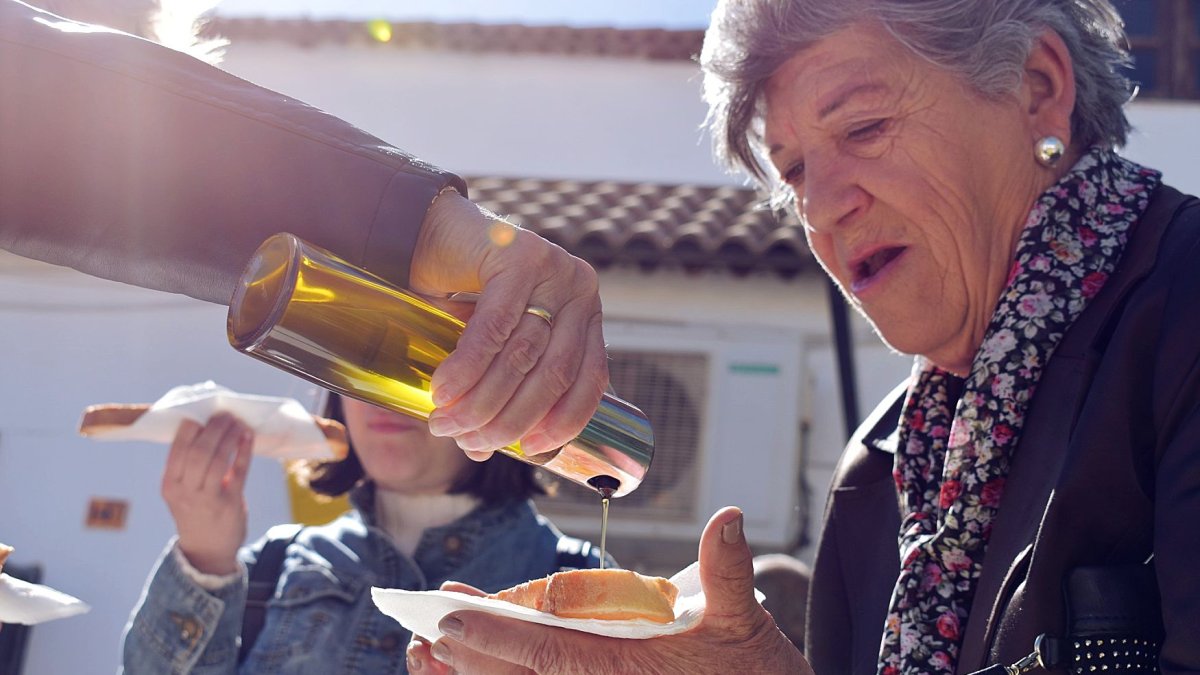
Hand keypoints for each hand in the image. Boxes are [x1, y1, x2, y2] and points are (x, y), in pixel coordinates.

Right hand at [161, 413, 252, 575]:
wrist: (206, 551)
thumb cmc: (195, 512)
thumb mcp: (182, 491)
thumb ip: (189, 465)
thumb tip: (207, 426)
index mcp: (169, 484)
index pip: (178, 448)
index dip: (192, 426)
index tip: (203, 411)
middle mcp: (184, 491)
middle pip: (199, 450)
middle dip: (214, 428)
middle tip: (225, 414)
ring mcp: (206, 499)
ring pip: (218, 459)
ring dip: (230, 436)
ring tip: (238, 422)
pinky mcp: (229, 504)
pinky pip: (239, 471)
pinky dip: (244, 451)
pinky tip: (248, 437)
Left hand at [405, 508, 812, 674]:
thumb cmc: (754, 670)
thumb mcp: (743, 618)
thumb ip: (729, 570)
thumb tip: (727, 517)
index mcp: (623, 667)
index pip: (546, 653)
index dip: (494, 636)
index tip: (449, 617)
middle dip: (469, 656)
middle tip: (421, 632)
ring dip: (476, 673)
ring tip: (428, 652)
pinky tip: (470, 664)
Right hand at [411, 190, 607, 458]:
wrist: (427, 232)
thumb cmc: (461, 294)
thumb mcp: (492, 347)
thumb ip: (496, 391)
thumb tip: (481, 451)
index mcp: (585, 316)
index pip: (591, 380)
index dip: (565, 421)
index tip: (531, 450)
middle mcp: (580, 291)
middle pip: (554, 374)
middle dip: (510, 419)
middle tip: (467, 441)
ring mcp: (555, 269)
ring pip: (523, 355)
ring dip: (481, 400)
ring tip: (445, 423)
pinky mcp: (521, 255)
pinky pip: (495, 327)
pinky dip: (467, 367)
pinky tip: (443, 390)